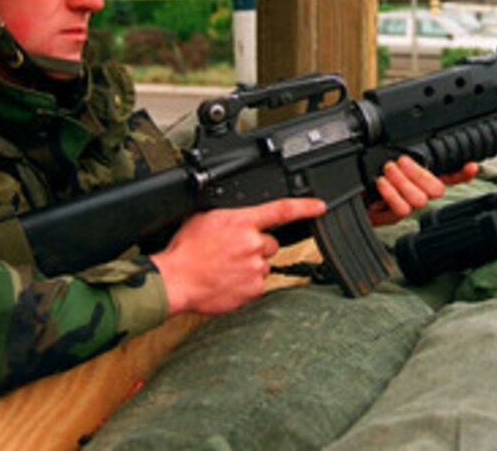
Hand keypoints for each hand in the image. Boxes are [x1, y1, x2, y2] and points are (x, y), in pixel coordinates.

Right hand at [151, 198, 325, 316]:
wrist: (176, 280)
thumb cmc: (185, 250)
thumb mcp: (204, 218)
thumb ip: (229, 216)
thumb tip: (237, 216)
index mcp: (242, 222)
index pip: (282, 210)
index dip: (305, 207)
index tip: (320, 206)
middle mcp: (253, 244)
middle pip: (270, 243)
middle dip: (256, 247)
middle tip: (232, 252)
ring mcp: (255, 268)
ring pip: (263, 265)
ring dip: (250, 266)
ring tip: (225, 268)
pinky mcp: (253, 290)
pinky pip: (256, 284)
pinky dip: (245, 283)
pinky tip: (227, 281)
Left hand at [367, 157, 478, 226]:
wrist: (346, 193)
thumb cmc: (365, 175)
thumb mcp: (381, 157)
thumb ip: (401, 153)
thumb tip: (411, 147)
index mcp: (419, 176)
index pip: (449, 176)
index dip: (462, 173)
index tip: (471, 166)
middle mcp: (417, 192)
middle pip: (437, 189)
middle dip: (419, 173)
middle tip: (401, 161)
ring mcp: (406, 206)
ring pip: (419, 199)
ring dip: (402, 182)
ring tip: (387, 171)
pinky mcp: (393, 217)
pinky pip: (401, 208)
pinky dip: (391, 193)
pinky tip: (381, 184)